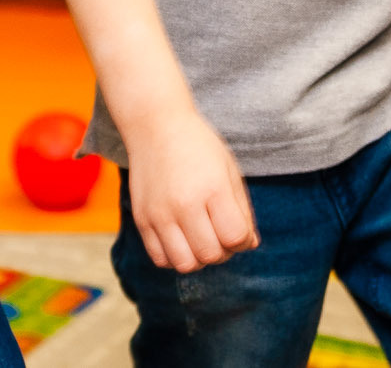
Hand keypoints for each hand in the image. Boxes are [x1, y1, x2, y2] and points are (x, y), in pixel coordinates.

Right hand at [125, 108, 257, 272]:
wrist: (156, 127)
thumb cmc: (199, 147)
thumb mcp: (229, 170)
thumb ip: (242, 210)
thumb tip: (249, 244)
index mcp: (212, 189)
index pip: (235, 237)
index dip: (244, 241)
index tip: (241, 231)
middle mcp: (184, 205)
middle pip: (211, 255)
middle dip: (224, 252)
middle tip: (222, 235)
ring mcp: (159, 214)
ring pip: (185, 264)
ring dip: (199, 258)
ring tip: (202, 239)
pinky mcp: (142, 220)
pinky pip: (160, 259)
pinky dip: (175, 257)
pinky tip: (182, 239)